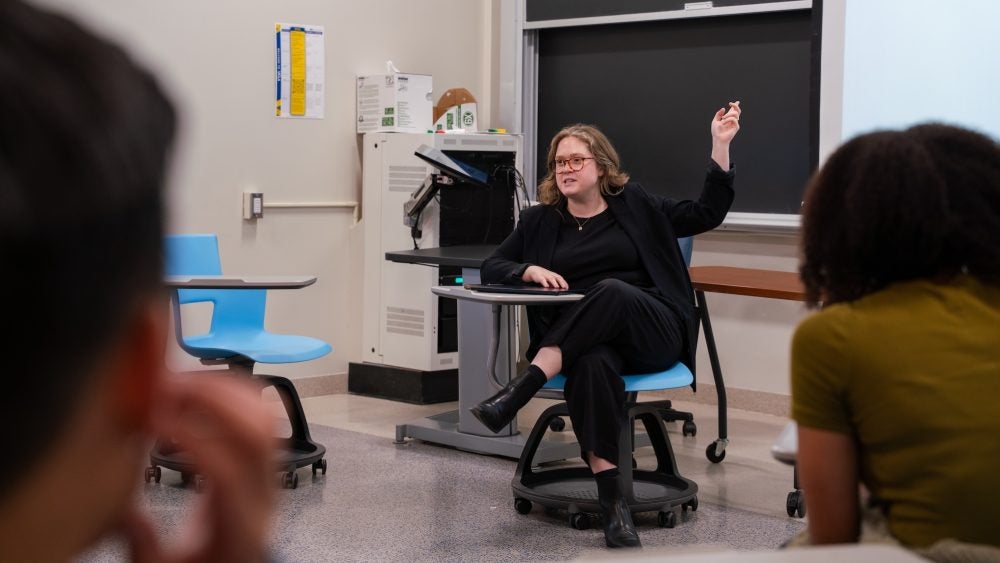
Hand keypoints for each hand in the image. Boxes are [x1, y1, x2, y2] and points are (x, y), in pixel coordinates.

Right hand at [124, 373, 274, 562]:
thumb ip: (140, 539)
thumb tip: (112, 503)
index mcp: (239, 526)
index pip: (227, 473)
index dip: (193, 439)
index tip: (154, 421)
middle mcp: (264, 495)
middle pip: (257, 434)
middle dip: (213, 400)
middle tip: (166, 387)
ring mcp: (271, 474)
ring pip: (265, 418)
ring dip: (224, 390)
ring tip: (180, 382)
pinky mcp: (267, 460)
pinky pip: (262, 416)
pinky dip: (233, 393)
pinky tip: (199, 389)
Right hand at [522, 265, 567, 288]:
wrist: (533, 270)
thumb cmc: (543, 276)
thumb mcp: (549, 279)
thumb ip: (554, 284)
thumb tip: (560, 290)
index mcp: (553, 275)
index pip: (560, 278)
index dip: (564, 282)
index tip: (567, 288)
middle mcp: (550, 274)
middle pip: (557, 277)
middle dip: (561, 282)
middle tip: (564, 288)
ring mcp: (545, 275)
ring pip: (551, 278)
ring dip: (554, 283)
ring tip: (557, 287)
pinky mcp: (539, 276)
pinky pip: (542, 279)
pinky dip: (544, 283)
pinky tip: (546, 286)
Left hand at [711, 101, 740, 145]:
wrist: (718, 139)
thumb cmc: (716, 132)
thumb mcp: (715, 121)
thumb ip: (718, 114)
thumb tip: (723, 108)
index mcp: (727, 119)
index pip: (733, 112)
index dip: (735, 106)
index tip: (737, 102)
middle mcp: (732, 121)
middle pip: (737, 111)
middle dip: (735, 106)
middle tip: (730, 103)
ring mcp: (734, 124)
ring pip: (735, 114)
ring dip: (728, 114)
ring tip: (723, 118)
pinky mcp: (736, 127)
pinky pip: (734, 119)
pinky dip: (728, 120)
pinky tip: (723, 123)